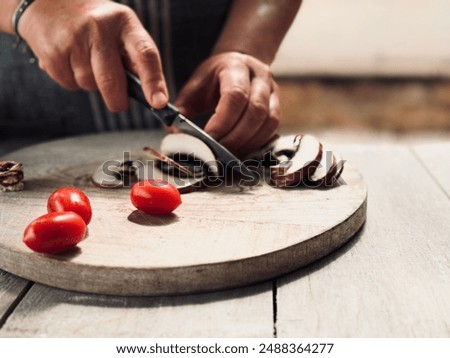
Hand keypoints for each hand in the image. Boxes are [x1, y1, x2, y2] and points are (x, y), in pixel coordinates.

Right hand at [19, 0, 167, 110]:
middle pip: (113, 81)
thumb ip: (136, 60)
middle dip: (118, 100)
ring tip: (86, 62)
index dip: (154, 82)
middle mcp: (100, 27)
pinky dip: (72, 81)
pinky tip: (70, 61)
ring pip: (90, 85)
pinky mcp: (53, 52)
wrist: (51, 1)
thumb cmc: (99, 26)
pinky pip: (70, 84)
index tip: (159, 103)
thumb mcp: (122, 31)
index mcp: (125, 23)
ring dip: (92, 85)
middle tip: (120, 104)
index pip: (145, 54)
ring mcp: (74, 39)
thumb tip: (151, 98)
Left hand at [175, 52, 280, 155]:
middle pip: (255, 111)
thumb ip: (183, 110)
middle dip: (235, 137)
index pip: (235, 96)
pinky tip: (242, 149)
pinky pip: (273, 127)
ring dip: (248, 142)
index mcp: (235, 67)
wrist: (237, 64)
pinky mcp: (277, 105)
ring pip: (268, 121)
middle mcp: (259, 76)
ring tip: (229, 154)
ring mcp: (272, 90)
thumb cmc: (213, 79)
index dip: (223, 121)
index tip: (209, 138)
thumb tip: (174, 135)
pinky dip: (257, 142)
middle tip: (218, 152)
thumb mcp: (194, 88)